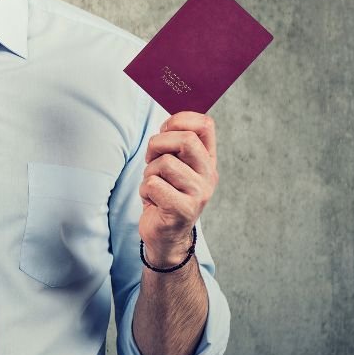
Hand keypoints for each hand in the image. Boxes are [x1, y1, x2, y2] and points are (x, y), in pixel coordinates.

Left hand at [138, 111, 218, 266]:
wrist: (165, 235)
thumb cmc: (165, 194)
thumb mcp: (173, 165)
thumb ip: (174, 144)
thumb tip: (168, 121)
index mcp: (207, 160)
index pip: (205, 125)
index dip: (180, 119)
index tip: (165, 130)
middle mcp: (208, 175)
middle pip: (186, 140)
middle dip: (158, 144)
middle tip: (151, 159)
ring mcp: (198, 194)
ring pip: (165, 163)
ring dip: (149, 172)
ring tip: (154, 185)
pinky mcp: (183, 210)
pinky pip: (153, 185)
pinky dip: (145, 190)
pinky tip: (153, 201)